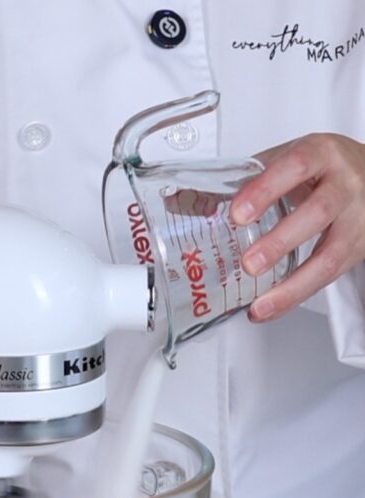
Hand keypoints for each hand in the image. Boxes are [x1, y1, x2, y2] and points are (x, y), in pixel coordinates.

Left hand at [230, 133, 364, 321]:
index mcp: (321, 154)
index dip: (266, 189)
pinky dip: (295, 297)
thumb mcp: (288, 161)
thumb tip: (184, 201)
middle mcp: (344, 184)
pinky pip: (328, 277)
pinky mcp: (358, 248)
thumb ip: (246, 180)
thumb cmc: (321, 170)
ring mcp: (355, 218)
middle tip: (249, 263)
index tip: (238, 213)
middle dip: (281, 241)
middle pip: (319, 212)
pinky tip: (269, 308)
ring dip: (292, 285)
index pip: (296, 166)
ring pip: (330, 255)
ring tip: (260, 305)